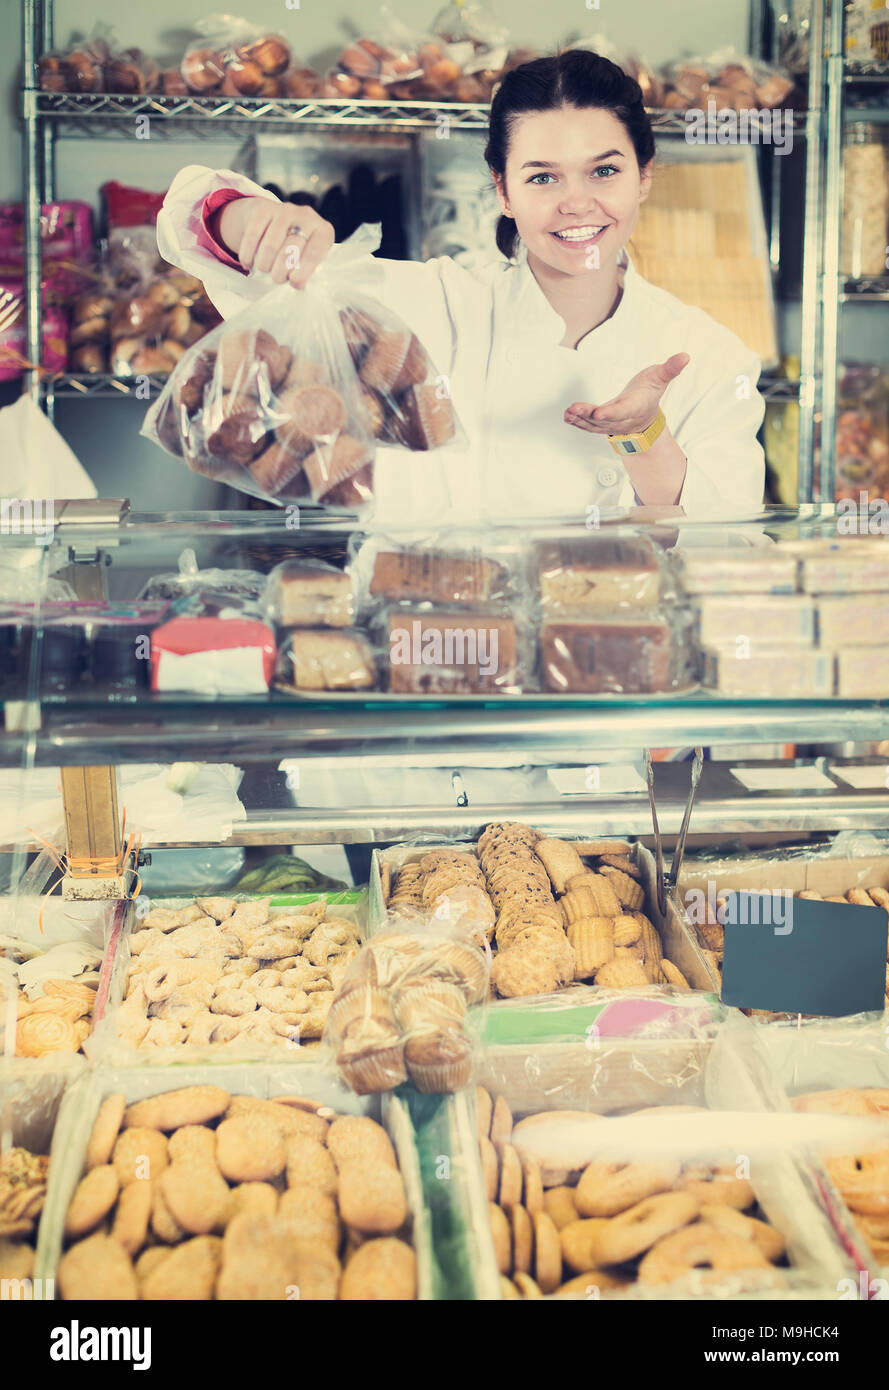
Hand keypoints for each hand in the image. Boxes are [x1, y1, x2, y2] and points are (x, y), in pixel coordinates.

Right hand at [218, 197, 334, 288]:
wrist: (276, 218)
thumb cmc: (297, 246)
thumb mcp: (308, 256)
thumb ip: (307, 269)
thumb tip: (297, 284)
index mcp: (323, 231)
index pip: (316, 252)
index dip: (305, 270)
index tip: (295, 283)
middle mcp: (306, 217)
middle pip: (290, 250)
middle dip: (281, 271)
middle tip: (277, 279)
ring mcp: (285, 210)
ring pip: (270, 245)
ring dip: (264, 264)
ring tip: (265, 270)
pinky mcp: (264, 208)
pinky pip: (252, 236)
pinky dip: (247, 254)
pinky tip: (248, 263)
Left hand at [564, 353, 689, 435]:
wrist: (644, 419)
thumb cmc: (649, 393)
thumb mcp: (660, 378)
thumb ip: (670, 369)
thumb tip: (685, 356)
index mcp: (634, 407)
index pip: (622, 411)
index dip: (611, 413)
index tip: (599, 412)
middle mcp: (620, 419)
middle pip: (603, 419)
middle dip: (588, 415)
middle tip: (574, 410)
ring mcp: (609, 424)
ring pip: (592, 424)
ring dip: (579, 419)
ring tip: (568, 413)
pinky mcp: (599, 425)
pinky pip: (587, 425)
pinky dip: (577, 422)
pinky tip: (566, 416)